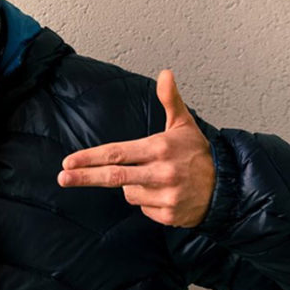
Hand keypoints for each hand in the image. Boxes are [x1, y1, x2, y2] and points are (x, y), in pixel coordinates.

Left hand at [57, 70, 215, 227]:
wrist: (227, 188)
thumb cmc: (198, 154)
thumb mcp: (184, 124)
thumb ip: (170, 100)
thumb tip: (165, 73)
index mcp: (160, 148)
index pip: (117, 153)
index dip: (90, 158)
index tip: (69, 162)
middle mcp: (162, 172)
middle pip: (114, 176)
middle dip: (85, 177)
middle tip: (62, 178)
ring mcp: (165, 196)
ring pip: (128, 193)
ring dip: (132, 187)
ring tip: (153, 179)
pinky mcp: (168, 215)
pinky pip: (143, 208)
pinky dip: (147, 202)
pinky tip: (163, 194)